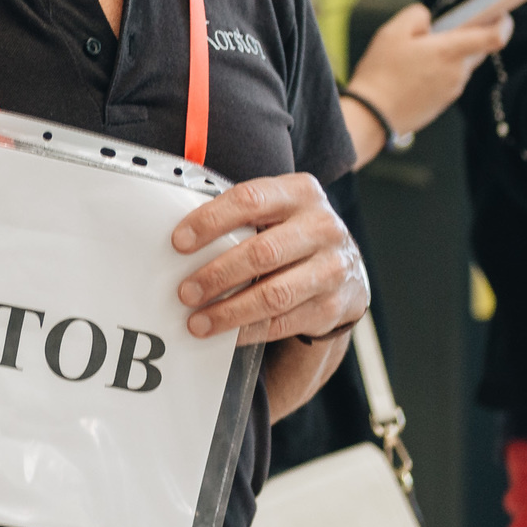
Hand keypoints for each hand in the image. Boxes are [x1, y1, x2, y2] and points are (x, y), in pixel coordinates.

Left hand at [171, 172, 366, 344]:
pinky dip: (248, 331)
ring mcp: (332, 268)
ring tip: (198, 321)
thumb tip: (184, 239)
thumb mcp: (279, 209)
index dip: (211, 221)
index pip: (250, 200)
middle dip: (217, 275)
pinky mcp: (333, 306)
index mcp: (301, 193)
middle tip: (186, 292)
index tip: (180, 242)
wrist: (346, 268)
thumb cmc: (294, 233)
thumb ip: (243, 214)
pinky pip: (283, 322)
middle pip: (261, 253)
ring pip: (273, 295)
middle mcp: (322, 227)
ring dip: (229, 311)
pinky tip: (226, 333)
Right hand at [343, 3, 506, 165]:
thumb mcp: (392, 32)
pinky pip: (450, 79)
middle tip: (444, 28)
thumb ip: (417, 15)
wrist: (372, 116)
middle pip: (477, 49)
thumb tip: (430, 21)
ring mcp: (452, 90)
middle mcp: (458, 72)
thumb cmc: (381, 72)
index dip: (503, 23)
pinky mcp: (443, 103)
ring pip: (461, 64)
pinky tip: (416, 71)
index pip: (494, 37)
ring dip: (449, 55)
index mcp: (450, 52)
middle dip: (467, 36)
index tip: (503, 13)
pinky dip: (440, 71)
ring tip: (420, 52)